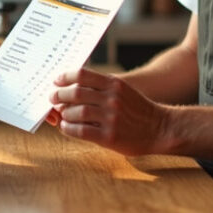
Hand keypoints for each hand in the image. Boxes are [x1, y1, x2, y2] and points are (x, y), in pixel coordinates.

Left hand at [49, 68, 169, 156]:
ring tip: (62, 115)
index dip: (65, 77)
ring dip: (64, 113)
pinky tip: (67, 127)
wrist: (159, 128)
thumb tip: (71, 88)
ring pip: (76, 112)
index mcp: (114, 84)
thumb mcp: (122, 90)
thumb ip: (101, 87)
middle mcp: (112, 99)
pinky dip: (69, 128)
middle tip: (52, 98)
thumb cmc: (137, 109)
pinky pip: (81, 131)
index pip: (82, 75)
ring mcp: (111, 118)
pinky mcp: (109, 136)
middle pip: (76, 93)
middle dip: (59, 95)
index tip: (56, 81)